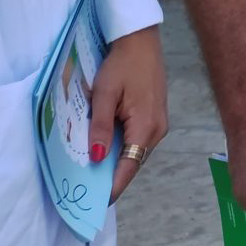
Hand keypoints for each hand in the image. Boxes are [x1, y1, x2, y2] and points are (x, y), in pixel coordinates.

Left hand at [88, 27, 168, 203]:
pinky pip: (137, 140)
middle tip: (86, 187)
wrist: (141, 41)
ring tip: (92, 170)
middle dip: (111, 175)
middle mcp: (157, 130)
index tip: (97, 203)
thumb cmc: (122, 64)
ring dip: (116, 160)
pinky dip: (122, 147)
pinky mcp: (155, 117)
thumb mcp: (105, 94)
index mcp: (146, 126)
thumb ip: (100, 127)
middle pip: (133, 161)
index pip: (129, 167)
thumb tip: (96, 158)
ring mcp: (158, 124)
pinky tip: (105, 146)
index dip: (113, 186)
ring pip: (135, 151)